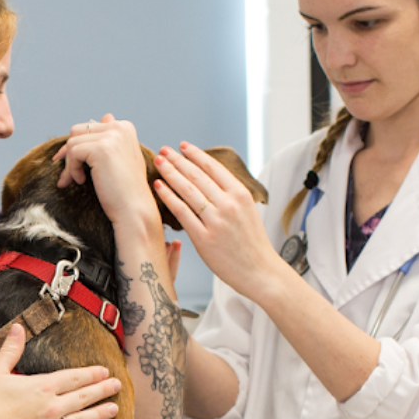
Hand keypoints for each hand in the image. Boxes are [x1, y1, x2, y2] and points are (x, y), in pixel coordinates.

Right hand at [0, 324, 123, 418]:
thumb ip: (11, 350)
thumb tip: (17, 328)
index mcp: (41, 387)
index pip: (74, 378)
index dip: (91, 374)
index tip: (104, 371)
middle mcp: (51, 408)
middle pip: (84, 397)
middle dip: (103, 390)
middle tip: (117, 386)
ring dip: (100, 414)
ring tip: (114, 409)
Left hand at [52, 114, 158, 232]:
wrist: (133, 209)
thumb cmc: (125, 189)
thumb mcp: (120, 157)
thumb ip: (112, 137)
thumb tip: (106, 115)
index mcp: (124, 127)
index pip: (89, 128)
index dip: (77, 147)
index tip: (73, 165)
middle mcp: (120, 127)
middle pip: (77, 131)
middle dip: (69, 153)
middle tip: (69, 175)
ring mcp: (112, 136)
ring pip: (72, 142)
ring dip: (69, 164)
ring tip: (78, 180)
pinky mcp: (102, 148)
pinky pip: (73, 152)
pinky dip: (71, 169)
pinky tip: (82, 181)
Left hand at [152, 142, 284, 300]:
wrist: (260, 271)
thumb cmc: (252, 243)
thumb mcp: (248, 211)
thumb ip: (231, 195)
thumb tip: (209, 178)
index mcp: (241, 195)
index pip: (214, 168)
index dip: (196, 155)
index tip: (183, 146)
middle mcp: (229, 205)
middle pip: (197, 176)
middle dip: (178, 161)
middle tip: (164, 150)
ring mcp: (216, 221)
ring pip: (187, 191)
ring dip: (170, 173)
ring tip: (158, 163)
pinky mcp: (204, 238)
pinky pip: (182, 212)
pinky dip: (168, 197)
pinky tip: (159, 186)